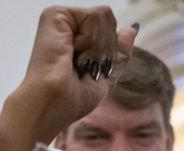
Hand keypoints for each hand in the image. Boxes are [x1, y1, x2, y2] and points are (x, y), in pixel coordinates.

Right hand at [12, 5, 136, 141]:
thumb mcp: (104, 77)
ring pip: (104, 15)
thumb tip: (131, 29)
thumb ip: (118, 53)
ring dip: (98, 47)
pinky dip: (92, 40)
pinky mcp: (56, 14)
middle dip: (105, 49)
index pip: (109, 32)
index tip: (88, 72)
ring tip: (76, 61)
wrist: (52, 104)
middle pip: (109, 21)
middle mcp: (65, 28)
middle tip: (82, 67)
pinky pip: (96, 15)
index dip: (108, 53)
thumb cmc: (70, 99)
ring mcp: (60, 19)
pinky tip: (72, 52)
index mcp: (73, 41)